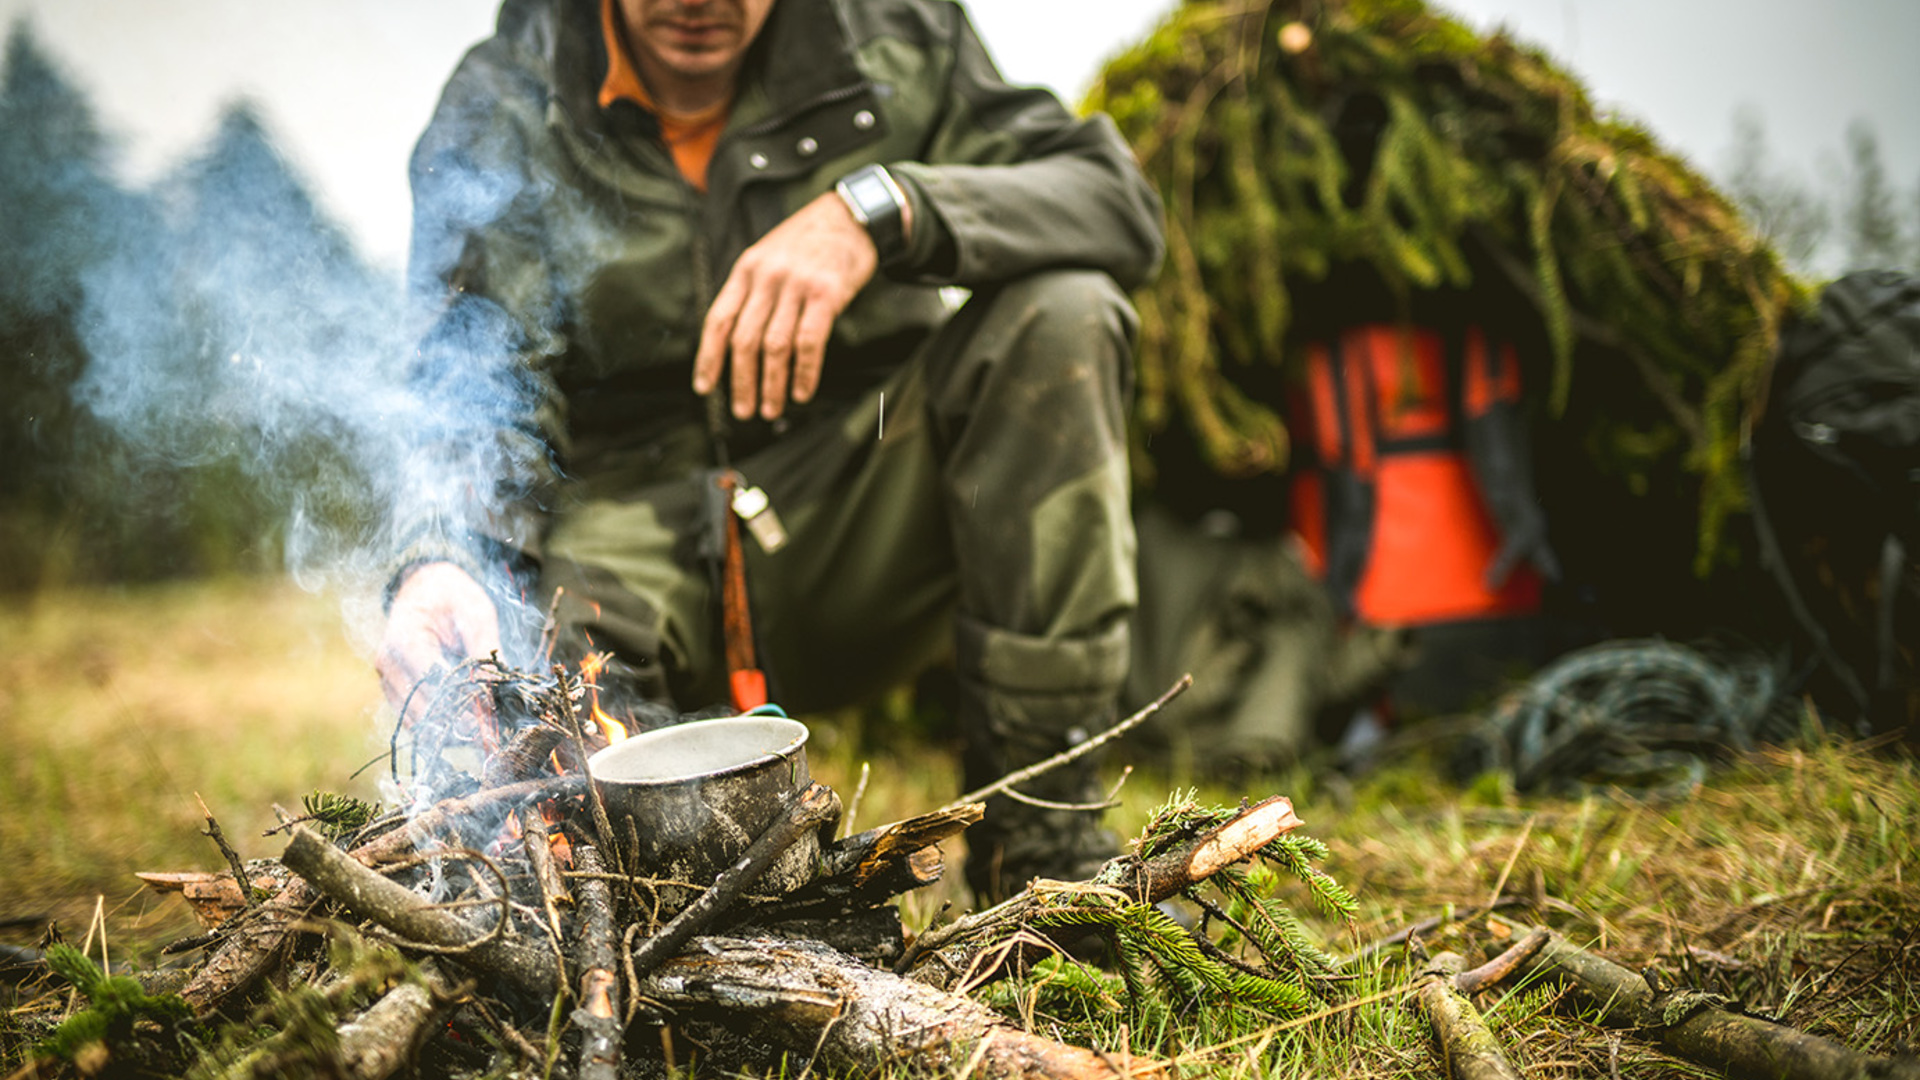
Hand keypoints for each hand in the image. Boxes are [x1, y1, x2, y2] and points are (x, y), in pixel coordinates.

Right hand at [376, 561, 502, 721]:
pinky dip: (439, 728)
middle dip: (458, 724)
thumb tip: (497, 692)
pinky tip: (467, 729)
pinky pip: (413, 720)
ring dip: (449, 733)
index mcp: (405, 637)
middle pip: (422, 708)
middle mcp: (388, 662)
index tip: (489, 722)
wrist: (426, 590)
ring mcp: (387, 679)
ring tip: (483, 735)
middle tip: (491, 735)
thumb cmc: (453, 598)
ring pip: (416, 722)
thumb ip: (486, 651)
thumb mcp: (477, 614)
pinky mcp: (393, 691)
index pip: (433, 682)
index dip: (462, 705)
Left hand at [692, 189, 906, 419]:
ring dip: (771, 385)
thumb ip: (752, 292)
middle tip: (743, 411)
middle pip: (744, 340)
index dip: (708, 358)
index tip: (705, 387)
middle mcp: (766, 278)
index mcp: (746, 270)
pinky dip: (804, 373)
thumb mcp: (768, 256)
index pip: (718, 320)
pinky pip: (809, 342)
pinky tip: (802, 391)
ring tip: (771, 409)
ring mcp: (796, 286)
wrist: (851, 217)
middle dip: (740, 381)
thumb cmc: (809, 243)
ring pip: (774, 346)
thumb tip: (738, 343)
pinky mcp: (826, 294)